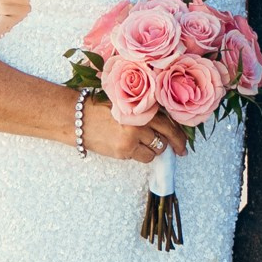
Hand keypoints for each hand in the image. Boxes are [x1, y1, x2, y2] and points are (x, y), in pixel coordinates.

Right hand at [75, 95, 190, 164]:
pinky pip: (141, 157)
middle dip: (176, 146)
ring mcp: (132, 139)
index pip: (168, 123)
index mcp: (141, 109)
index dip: (179, 134)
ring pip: (155, 151)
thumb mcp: (125, 104)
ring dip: (154, 150)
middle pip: (166, 138)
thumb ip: (144, 112)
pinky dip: (140, 155)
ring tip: (144, 144)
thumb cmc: (100, 109)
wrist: (77, 118)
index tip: (183, 141)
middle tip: (181, 152)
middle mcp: (139, 123)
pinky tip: (131, 148)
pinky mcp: (123, 151)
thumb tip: (166, 126)